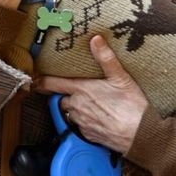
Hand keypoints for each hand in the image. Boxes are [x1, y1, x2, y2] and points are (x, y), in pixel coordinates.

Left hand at [37, 36, 151, 153]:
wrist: (141, 135)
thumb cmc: (132, 106)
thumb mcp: (121, 77)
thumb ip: (106, 58)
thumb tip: (95, 39)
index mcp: (81, 90)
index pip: (53, 84)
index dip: (41, 81)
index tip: (34, 79)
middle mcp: (77, 106)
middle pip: (62, 99)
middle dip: (67, 95)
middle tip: (79, 91)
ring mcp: (82, 123)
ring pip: (70, 114)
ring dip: (75, 109)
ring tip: (91, 105)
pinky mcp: (88, 136)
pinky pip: (80, 127)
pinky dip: (85, 122)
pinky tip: (99, 118)